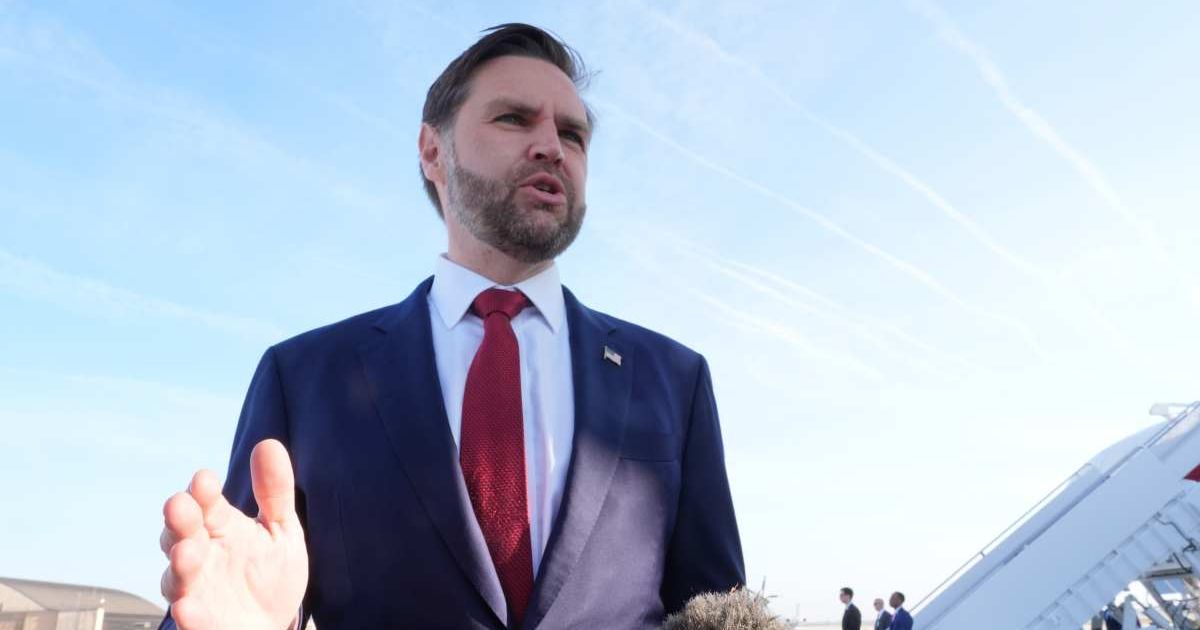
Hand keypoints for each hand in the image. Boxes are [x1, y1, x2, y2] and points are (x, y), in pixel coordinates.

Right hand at [160, 439, 308, 629]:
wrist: (272, 624)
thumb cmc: (270, 574)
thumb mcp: (280, 530)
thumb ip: (275, 492)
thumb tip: (268, 444)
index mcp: (219, 528)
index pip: (205, 504)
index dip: (202, 492)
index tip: (205, 479)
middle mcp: (200, 556)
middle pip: (181, 534)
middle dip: (179, 521)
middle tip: (180, 506)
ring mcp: (196, 591)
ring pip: (177, 577)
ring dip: (179, 565)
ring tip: (187, 553)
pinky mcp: (201, 623)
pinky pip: (190, 619)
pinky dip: (187, 613)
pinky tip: (187, 607)